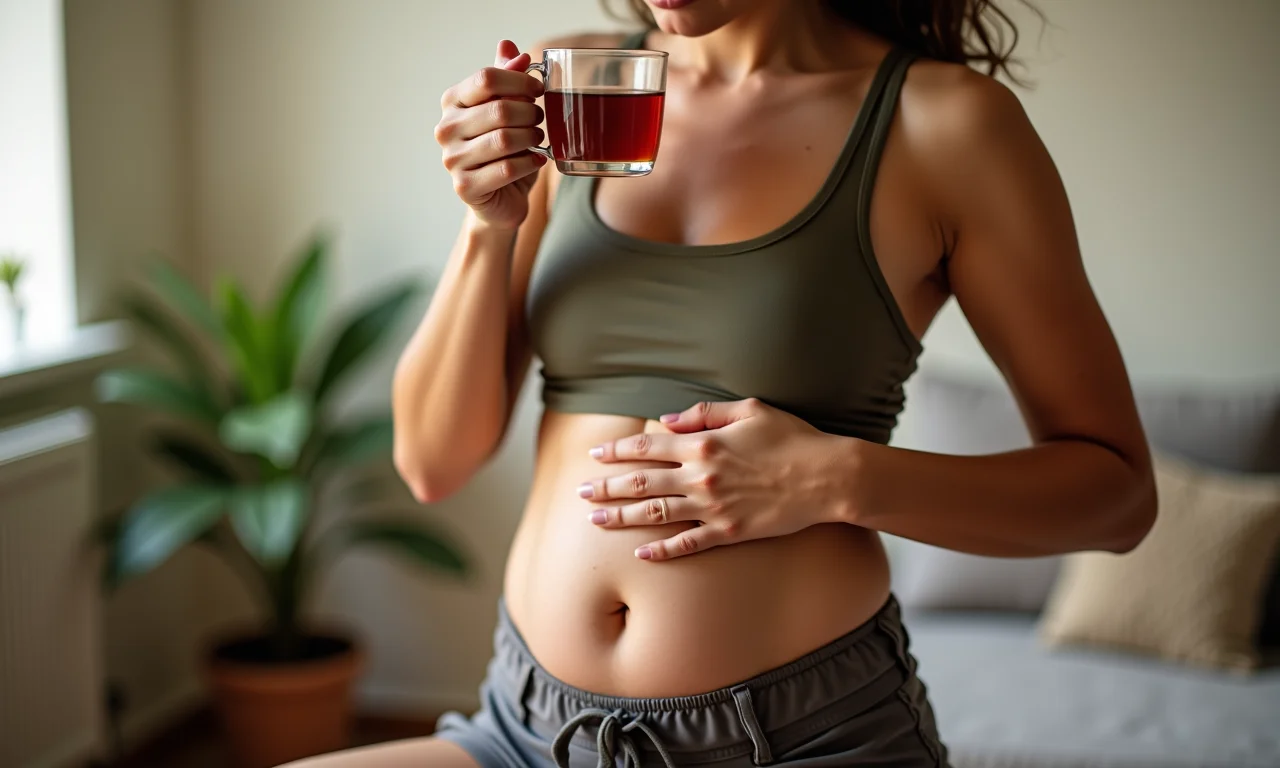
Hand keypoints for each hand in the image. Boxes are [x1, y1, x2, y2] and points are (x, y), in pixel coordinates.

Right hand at [435, 40, 546, 229]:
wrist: (499, 198)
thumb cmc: (504, 150)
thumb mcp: (507, 110)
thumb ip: (506, 79)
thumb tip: (511, 48)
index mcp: (452, 102)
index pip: (486, 78)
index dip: (520, 81)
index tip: (538, 89)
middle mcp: (446, 129)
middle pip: (499, 109)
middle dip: (529, 113)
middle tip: (540, 120)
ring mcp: (452, 160)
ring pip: (504, 140)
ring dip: (532, 138)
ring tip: (538, 139)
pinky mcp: (465, 187)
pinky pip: (507, 169)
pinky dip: (530, 163)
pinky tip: (537, 160)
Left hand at [579, 399, 854, 560]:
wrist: (826, 477)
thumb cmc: (791, 438)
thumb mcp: (749, 410)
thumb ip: (703, 414)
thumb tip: (666, 421)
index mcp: (703, 444)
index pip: (646, 447)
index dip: (617, 451)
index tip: (594, 455)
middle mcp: (701, 477)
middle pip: (641, 482)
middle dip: (606, 487)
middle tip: (580, 493)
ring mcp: (713, 508)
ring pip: (655, 513)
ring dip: (622, 518)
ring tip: (596, 521)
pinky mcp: (729, 532)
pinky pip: (688, 543)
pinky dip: (662, 550)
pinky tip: (640, 553)